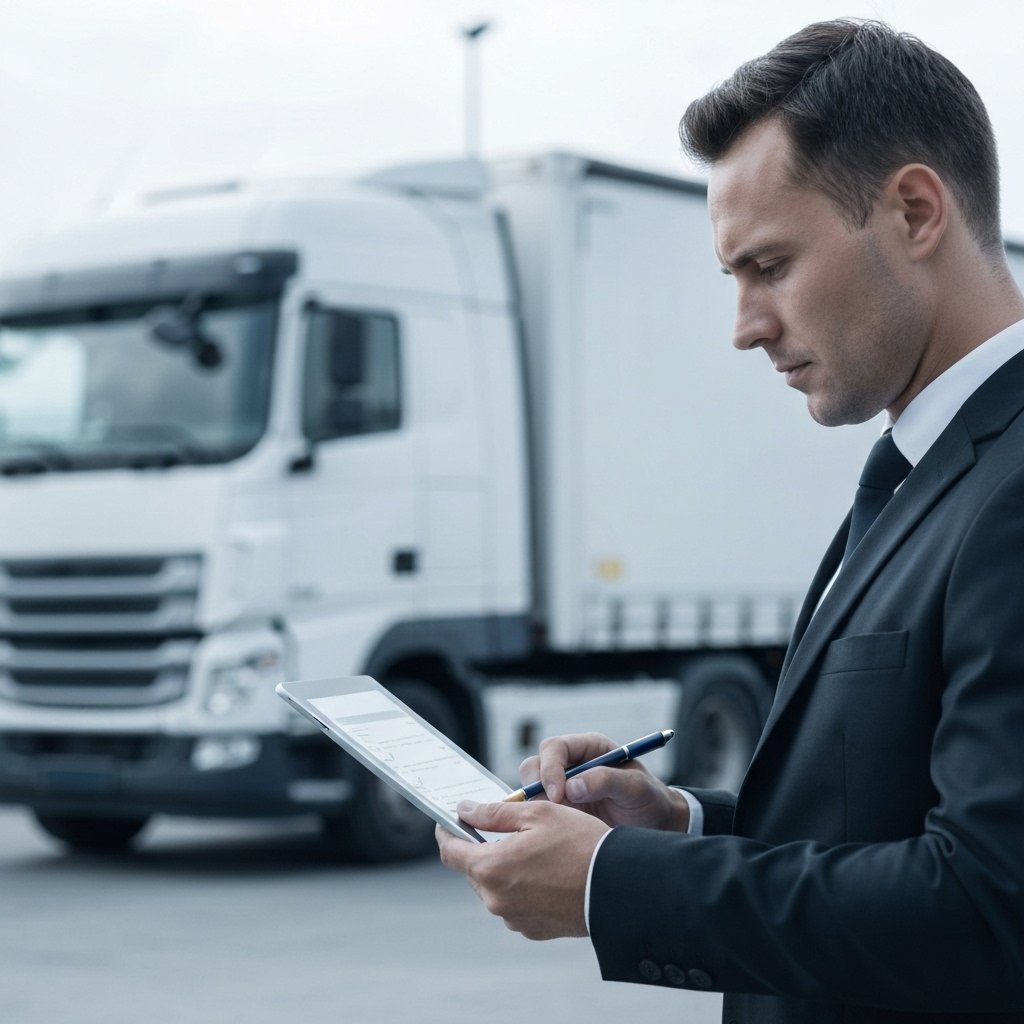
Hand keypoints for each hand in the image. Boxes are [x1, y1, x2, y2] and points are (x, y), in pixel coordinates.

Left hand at [436, 799, 608, 938]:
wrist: (618, 888)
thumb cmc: (579, 844)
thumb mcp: (537, 814)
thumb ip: (493, 813)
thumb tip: (464, 810)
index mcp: (491, 867)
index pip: (450, 851)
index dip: (447, 832)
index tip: (449, 820)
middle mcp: (495, 899)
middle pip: (474, 869)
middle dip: (483, 848)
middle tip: (507, 829)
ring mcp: (514, 917)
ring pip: (495, 887)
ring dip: (505, 868)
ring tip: (535, 851)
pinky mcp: (532, 929)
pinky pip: (515, 903)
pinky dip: (522, 887)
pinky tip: (547, 874)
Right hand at [521, 732, 689, 831]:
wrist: (656, 825)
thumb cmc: (650, 800)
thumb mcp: (636, 788)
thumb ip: (606, 781)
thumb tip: (571, 787)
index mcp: (589, 748)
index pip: (555, 747)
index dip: (550, 768)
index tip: (558, 794)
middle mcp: (572, 764)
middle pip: (535, 765)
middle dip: (536, 785)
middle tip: (550, 809)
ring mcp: (564, 787)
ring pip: (532, 788)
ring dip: (536, 804)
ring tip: (555, 823)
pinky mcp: (561, 809)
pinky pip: (539, 810)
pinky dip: (539, 819)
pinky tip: (553, 832)